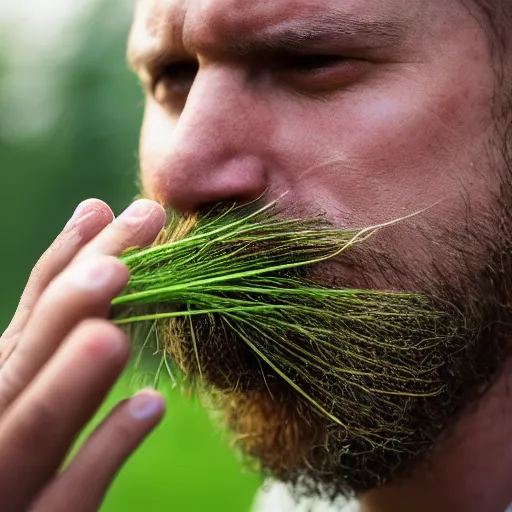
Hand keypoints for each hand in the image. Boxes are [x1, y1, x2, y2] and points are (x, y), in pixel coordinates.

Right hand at [0, 198, 167, 510]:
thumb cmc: (10, 453)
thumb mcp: (22, 388)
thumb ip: (48, 334)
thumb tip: (91, 244)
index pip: (30, 315)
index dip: (62, 260)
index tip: (104, 210)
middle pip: (31, 356)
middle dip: (71, 303)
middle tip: (120, 258)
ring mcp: (3, 486)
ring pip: (30, 429)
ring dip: (69, 378)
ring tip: (113, 331)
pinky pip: (70, 497)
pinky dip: (104, 451)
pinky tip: (150, 407)